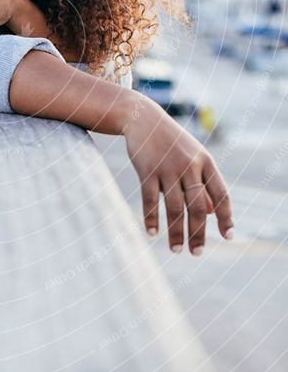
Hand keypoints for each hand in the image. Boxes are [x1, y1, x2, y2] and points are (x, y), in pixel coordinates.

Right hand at [120, 93, 233, 254]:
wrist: (143, 118)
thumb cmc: (171, 141)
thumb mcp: (192, 157)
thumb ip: (203, 183)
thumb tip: (212, 214)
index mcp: (205, 162)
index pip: (222, 193)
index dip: (226, 216)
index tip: (228, 237)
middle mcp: (189, 165)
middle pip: (198, 206)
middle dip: (198, 233)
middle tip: (197, 253)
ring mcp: (168, 167)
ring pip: (175, 207)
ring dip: (177, 232)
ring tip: (177, 251)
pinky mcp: (147, 170)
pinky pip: (151, 200)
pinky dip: (151, 219)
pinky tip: (152, 234)